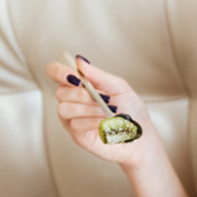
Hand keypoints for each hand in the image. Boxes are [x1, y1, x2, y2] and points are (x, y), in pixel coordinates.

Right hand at [46, 56, 158, 170]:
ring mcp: (73, 118)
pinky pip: (75, 124)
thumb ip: (99, 74)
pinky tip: (104, 123)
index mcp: (80, 85)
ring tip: (106, 112)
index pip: (56, 72)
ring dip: (88, 109)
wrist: (140, 136)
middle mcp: (73, 101)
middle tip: (102, 98)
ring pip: (64, 109)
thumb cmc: (131, 111)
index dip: (59, 72)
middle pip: (60, 92)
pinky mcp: (77, 134)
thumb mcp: (119, 87)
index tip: (75, 77)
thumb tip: (80, 61)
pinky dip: (92, 122)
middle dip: (82, 94)